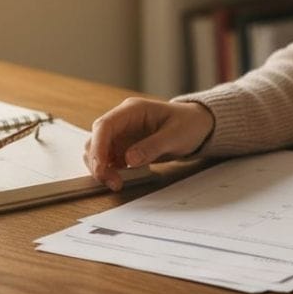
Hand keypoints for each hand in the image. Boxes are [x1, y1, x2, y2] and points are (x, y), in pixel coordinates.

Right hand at [84, 98, 214, 190]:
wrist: (196, 127)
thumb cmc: (188, 124)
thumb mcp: (175, 135)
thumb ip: (152, 146)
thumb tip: (129, 160)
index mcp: (132, 110)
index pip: (104, 125)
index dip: (98, 146)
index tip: (100, 167)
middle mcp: (122, 121)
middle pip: (96, 140)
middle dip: (98, 162)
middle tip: (112, 182)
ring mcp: (121, 135)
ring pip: (98, 152)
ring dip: (101, 169)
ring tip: (116, 184)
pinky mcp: (123, 148)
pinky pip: (108, 160)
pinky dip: (109, 171)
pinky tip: (119, 180)